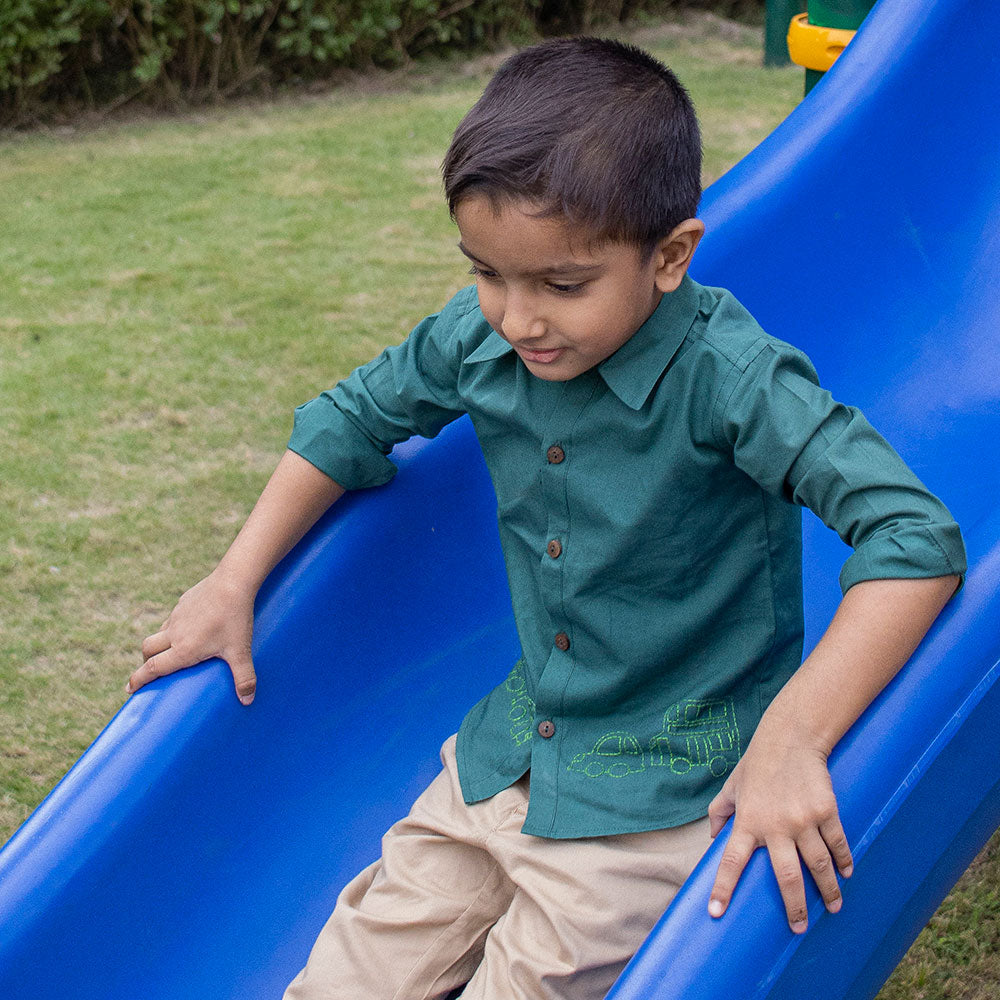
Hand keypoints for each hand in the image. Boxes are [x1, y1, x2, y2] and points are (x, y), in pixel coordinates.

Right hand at [127, 572, 257, 704]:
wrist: (233, 582)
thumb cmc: (235, 618)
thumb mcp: (241, 651)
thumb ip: (244, 677)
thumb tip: (248, 701)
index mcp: (183, 649)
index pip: (153, 668)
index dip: (139, 680)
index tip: (129, 689)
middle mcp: (175, 633)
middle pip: (148, 649)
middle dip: (146, 662)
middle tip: (152, 671)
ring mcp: (177, 615)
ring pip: (160, 632)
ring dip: (161, 644)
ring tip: (173, 651)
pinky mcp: (184, 602)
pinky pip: (173, 618)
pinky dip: (175, 627)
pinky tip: (191, 627)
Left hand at [706, 721, 852, 933]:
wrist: (791, 738)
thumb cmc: (758, 764)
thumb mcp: (732, 785)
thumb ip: (719, 811)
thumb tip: (712, 837)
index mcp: (748, 821)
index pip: (731, 861)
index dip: (723, 888)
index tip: (716, 913)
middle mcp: (775, 825)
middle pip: (786, 877)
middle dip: (794, 908)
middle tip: (799, 928)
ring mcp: (803, 820)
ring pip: (818, 866)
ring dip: (828, 891)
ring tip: (832, 908)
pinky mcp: (826, 811)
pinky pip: (837, 844)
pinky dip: (844, 861)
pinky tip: (846, 873)